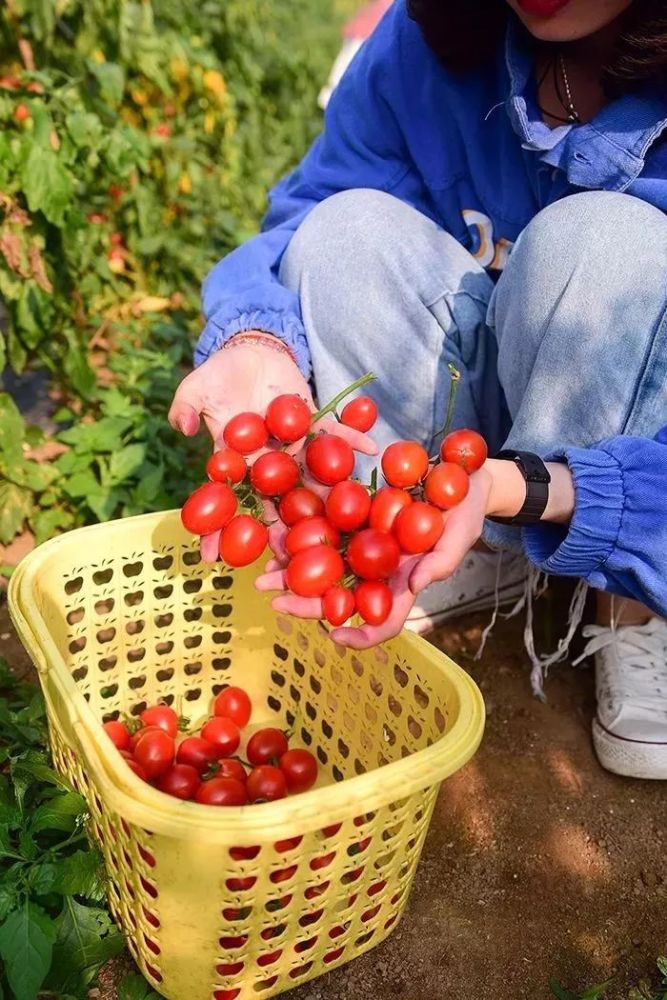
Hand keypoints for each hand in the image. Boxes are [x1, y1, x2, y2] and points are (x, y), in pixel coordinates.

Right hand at [169, 335, 376, 560]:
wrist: (250, 352)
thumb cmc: (219, 374)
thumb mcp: (196, 387)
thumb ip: (186, 406)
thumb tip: (180, 426)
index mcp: (237, 458)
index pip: (228, 497)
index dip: (219, 527)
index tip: (212, 557)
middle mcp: (267, 459)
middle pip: (274, 498)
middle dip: (280, 529)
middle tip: (286, 559)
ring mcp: (292, 444)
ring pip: (309, 474)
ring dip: (324, 493)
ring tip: (341, 516)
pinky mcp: (312, 422)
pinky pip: (334, 434)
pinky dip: (351, 439)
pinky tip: (371, 448)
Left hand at [256, 467, 493, 648]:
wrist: (459, 480)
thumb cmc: (466, 515)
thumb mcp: (460, 538)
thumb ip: (439, 563)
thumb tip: (414, 585)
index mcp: (403, 586)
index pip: (383, 623)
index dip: (361, 636)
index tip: (334, 635)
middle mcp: (378, 573)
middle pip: (340, 599)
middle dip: (306, 605)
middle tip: (273, 602)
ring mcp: (364, 549)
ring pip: (324, 570)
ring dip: (293, 574)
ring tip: (263, 574)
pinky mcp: (355, 523)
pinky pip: (325, 533)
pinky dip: (301, 537)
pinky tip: (276, 532)